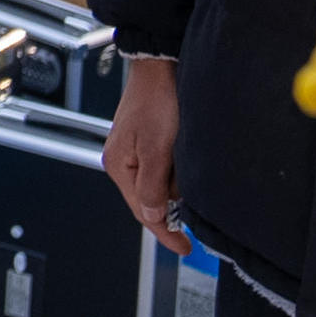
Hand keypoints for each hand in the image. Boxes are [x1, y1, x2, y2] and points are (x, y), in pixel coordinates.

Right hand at [103, 57, 188, 255]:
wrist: (161, 68)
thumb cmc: (157, 102)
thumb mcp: (158, 148)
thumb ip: (153, 186)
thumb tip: (152, 217)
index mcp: (119, 166)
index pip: (142, 212)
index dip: (165, 233)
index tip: (185, 248)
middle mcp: (123, 162)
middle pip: (149, 202)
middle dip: (172, 209)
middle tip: (195, 214)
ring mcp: (134, 153)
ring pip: (159, 187)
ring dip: (177, 190)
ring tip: (193, 179)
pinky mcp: (147, 144)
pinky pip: (163, 171)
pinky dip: (177, 175)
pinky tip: (188, 168)